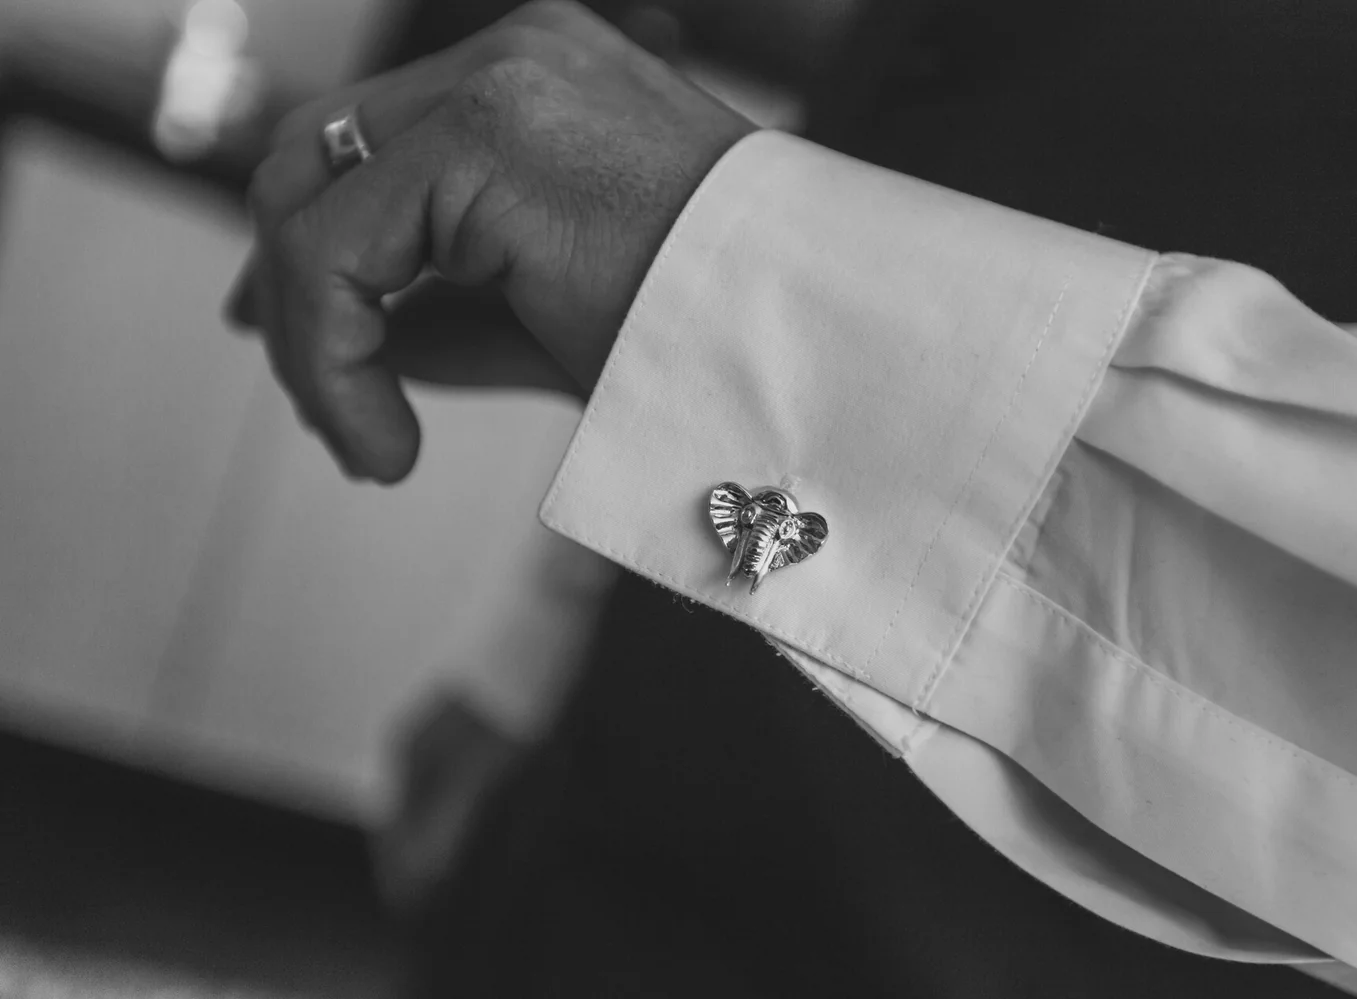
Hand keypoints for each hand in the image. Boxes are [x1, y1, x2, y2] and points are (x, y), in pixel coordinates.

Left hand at [233, 0, 754, 482]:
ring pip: (308, 202)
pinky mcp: (484, 131)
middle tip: (332, 417)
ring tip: (373, 450)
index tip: (317, 365)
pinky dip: (331, 357)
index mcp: (537, 82)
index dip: (312, 258)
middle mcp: (511, 57)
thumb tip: (323, 333)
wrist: (821, 355)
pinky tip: (388, 446)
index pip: (369, 151)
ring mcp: (498, 79)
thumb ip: (438, 311)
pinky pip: (335, 249)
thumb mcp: (549, 322)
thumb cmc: (712, 346)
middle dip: (294, 296)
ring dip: (314, 345)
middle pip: (317, 157)